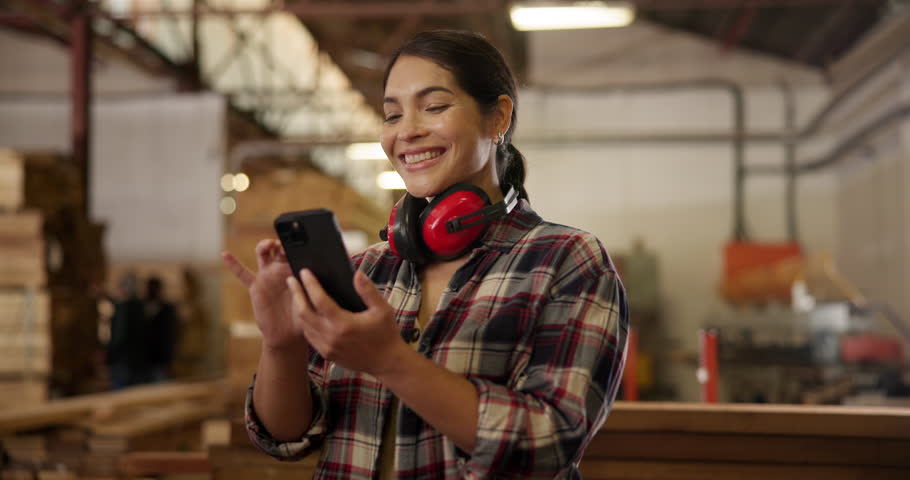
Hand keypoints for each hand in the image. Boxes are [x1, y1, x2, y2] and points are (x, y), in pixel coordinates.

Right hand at [222, 240, 307, 353]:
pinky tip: (225, 254)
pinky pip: (242, 274)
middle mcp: (281, 270)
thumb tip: (328, 279)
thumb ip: (316, 289)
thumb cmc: (305, 316)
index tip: (301, 241)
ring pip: (263, 255)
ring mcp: (267, 276)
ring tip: (269, 245)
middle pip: (279, 248)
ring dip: (264, 246)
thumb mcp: (314, 301)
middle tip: (286, 244)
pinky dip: (233, 264)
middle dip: (281, 242)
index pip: (296, 253)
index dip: (296, 245)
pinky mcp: (255, 287)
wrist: (289, 335)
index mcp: (296, 270)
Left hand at [286, 268, 407, 375]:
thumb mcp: (383, 309)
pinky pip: (310, 336)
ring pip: (304, 325)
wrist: (387, 362)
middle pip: (304, 312)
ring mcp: (327, 348)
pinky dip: (305, 322)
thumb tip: (357, 273)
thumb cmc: (386, 334)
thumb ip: (368, 291)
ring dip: (298, 308)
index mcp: (344, 324)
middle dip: (296, 294)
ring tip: (297, 293)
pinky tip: (306, 312)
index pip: (320, 300)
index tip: (305, 272)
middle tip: (291, 280)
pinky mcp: (327, 354)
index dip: (310, 285)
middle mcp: (331, 337)